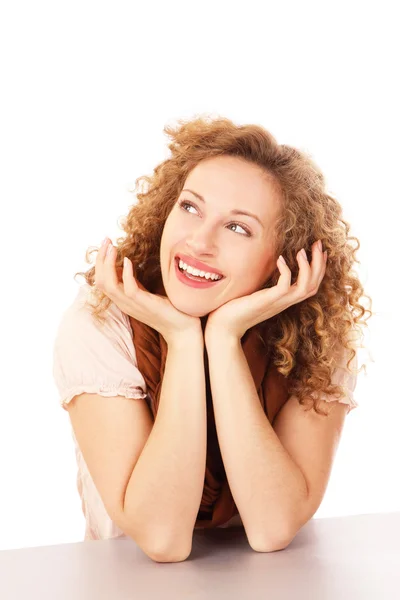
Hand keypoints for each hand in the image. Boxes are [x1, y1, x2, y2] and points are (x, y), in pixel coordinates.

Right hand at [94, 238, 201, 343]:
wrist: (182, 330)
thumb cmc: (168, 310)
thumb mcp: (146, 293)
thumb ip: (134, 282)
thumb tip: (126, 264)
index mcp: (123, 300)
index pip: (101, 281)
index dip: (101, 262)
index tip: (107, 244)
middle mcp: (124, 303)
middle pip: (100, 281)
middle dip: (100, 259)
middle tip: (106, 240)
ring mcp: (133, 305)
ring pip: (108, 285)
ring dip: (108, 263)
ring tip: (112, 247)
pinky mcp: (144, 305)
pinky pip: (129, 289)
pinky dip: (126, 273)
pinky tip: (129, 260)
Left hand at [205, 240, 327, 340]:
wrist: (225, 326)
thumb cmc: (237, 308)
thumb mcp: (256, 292)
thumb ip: (266, 283)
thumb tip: (267, 265)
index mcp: (285, 299)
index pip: (312, 285)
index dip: (319, 268)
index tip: (320, 251)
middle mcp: (285, 302)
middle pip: (314, 285)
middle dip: (320, 264)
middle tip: (319, 244)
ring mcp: (278, 303)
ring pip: (306, 287)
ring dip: (308, 267)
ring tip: (303, 251)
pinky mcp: (267, 301)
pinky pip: (284, 287)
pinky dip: (286, 271)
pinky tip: (280, 259)